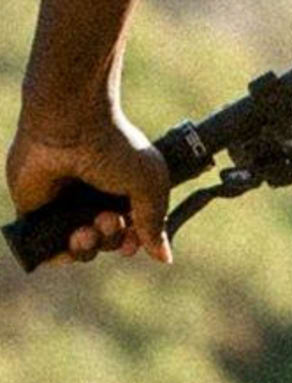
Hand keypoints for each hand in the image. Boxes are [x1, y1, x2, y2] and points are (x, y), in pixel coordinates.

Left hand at [5, 105, 172, 263]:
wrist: (70, 125)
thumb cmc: (114, 148)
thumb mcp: (150, 184)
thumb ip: (155, 222)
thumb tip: (165, 257)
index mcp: (120, 191)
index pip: (129, 230)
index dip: (132, 241)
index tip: (133, 241)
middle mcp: (92, 199)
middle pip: (106, 242)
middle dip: (111, 239)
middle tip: (107, 220)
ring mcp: (62, 206)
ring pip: (79, 248)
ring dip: (88, 248)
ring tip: (86, 231)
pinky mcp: (35, 210)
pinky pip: (46, 246)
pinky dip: (59, 255)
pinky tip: (70, 244)